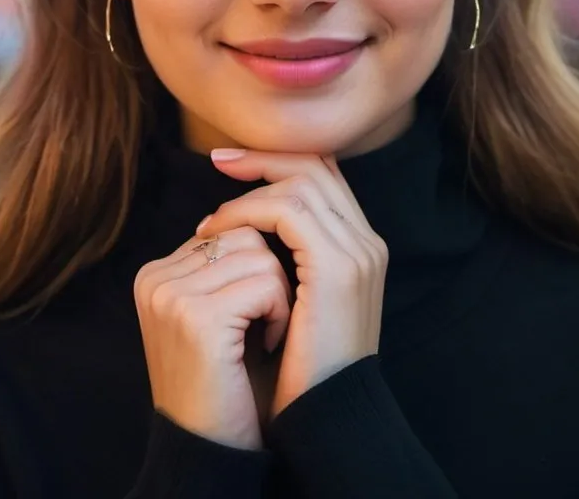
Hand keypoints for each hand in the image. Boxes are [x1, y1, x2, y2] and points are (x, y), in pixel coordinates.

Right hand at [133, 226, 291, 449]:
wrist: (210, 450)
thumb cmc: (225, 382)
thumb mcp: (214, 314)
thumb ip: (222, 267)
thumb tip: (257, 210)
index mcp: (155, 274)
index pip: (228, 230)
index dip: (256, 269)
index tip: (251, 314)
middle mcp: (155, 278)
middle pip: (245, 236)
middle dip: (269, 276)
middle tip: (266, 322)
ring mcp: (172, 295)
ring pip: (260, 255)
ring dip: (278, 295)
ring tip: (264, 334)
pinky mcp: (197, 316)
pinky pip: (267, 283)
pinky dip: (280, 313)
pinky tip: (267, 345)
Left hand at [197, 151, 388, 418]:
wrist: (326, 420)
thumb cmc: (301, 369)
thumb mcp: (297, 304)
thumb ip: (287, 261)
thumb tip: (244, 226)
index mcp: (360, 247)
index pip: (325, 176)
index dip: (279, 161)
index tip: (233, 163)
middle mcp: (366, 242)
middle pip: (317, 165)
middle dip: (263, 157)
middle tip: (218, 159)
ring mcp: (357, 252)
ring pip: (301, 182)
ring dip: (249, 191)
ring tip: (212, 218)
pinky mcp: (336, 267)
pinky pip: (288, 212)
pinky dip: (250, 212)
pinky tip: (222, 231)